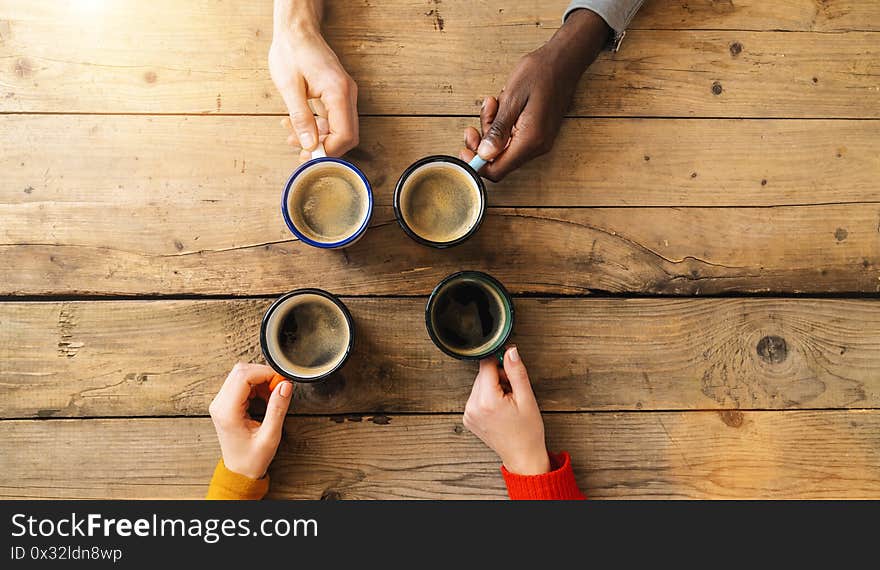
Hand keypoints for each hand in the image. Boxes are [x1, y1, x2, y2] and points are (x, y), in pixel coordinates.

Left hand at [209, 363, 292, 478]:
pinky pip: (240, 383)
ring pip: (240, 374)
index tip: (281, 381)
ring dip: (260, 380)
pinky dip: (256, 385)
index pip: (243, 376)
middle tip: (279, 386)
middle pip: (240, 371)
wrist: (239, 472)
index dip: (266, 373)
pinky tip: (265, 397)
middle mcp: (220, 404)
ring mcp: (220, 403)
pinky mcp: (225, 403)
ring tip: (272, 396)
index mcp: (227, 412)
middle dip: (263, 374)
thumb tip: (285, 386)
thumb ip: (277, 408)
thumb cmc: (251, 459)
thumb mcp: (270, 436)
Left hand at [269, 10, 357, 160]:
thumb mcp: (289, 87)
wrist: (296, 31)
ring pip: (340, 129)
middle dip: (324, 147)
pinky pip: (334, 118)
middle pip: (347, 135)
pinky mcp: (337, 94)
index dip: (329, 150)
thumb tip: (309, 143)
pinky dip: (318, 126)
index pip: (345, 134)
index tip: (310, 155)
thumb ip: (300, 117)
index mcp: (338, 92)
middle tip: (300, 151)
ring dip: (318, 137)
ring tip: (292, 136)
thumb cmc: (291, 52)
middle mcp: (347, 94)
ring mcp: (344, 94)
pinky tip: (298, 124)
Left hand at [459, 9, 609, 181]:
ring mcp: (539, 141)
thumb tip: (484, 154)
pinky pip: (513, 138)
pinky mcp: (538, 134)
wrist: (564, 60)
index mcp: (530, 140)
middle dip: (482, 141)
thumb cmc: (540, 72)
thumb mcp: (512, 98)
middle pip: (499, 161)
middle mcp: (537, 146)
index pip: (498, 170)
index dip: (477, 164)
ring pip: (504, 148)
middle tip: (477, 120)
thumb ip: (498, 129)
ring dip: (492, 128)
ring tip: (493, 103)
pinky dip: (502, 125)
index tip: (464, 149)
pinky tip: (502, 105)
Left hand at [463, 346, 550, 474]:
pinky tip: (500, 409)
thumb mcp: (527, 398)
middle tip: (513, 391)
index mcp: (486, 401)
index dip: (500, 363)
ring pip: (479, 385)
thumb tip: (510, 351)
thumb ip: (516, 371)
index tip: (511, 368)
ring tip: (508, 402)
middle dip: (498, 377)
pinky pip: (476, 397)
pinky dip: (487, 398)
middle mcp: (472, 407)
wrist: (523, 456)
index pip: (486, 365)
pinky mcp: (468, 418)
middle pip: (482, 374)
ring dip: (493, 387)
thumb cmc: (527, 431)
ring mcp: (468, 414)